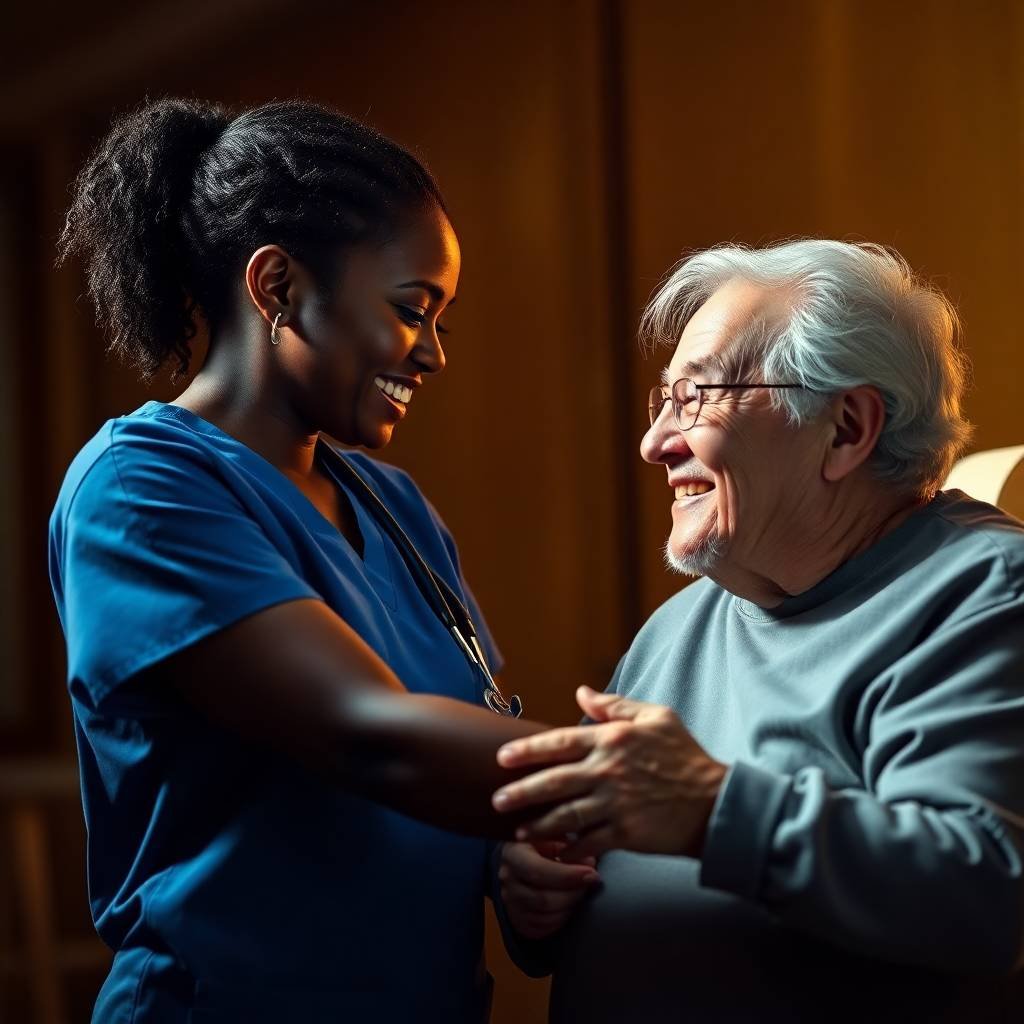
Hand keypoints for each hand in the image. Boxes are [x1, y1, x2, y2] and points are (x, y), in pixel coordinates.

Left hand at [492, 686, 727, 859]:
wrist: (716, 802)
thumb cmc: (686, 757)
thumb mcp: (656, 717)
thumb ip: (614, 706)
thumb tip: (581, 694)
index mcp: (613, 740)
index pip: (560, 742)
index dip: (528, 750)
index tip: (502, 757)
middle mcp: (609, 771)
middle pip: (553, 782)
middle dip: (521, 791)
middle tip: (496, 799)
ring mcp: (616, 804)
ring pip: (564, 816)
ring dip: (538, 824)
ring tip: (518, 829)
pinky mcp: (625, 834)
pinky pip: (587, 843)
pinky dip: (568, 849)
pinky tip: (554, 853)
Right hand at [499, 840, 599, 939]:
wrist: (520, 858)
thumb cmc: (541, 844)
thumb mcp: (552, 835)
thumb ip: (570, 846)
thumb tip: (589, 862)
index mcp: (512, 852)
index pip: (538, 870)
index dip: (568, 875)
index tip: (592, 873)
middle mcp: (506, 879)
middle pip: (542, 899)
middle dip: (572, 894)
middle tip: (590, 883)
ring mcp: (509, 902)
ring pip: (544, 917)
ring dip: (568, 907)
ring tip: (580, 892)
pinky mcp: (516, 919)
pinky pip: (541, 929)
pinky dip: (560, 920)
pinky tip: (568, 905)